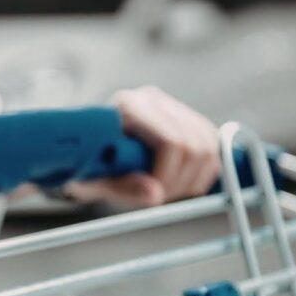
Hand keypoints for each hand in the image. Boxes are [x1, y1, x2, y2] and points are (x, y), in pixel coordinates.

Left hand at [64, 86, 220, 206]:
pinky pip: (212, 144)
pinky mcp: (185, 115)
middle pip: (193, 144)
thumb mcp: (92, 181)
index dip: (168, 175)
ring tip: (168, 189)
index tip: (156, 196)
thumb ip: (121, 187)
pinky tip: (181, 180)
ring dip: (195, 177)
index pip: (169, 141)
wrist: (83, 148)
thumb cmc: (84, 164)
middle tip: (162, 196)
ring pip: (208, 144)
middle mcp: (151, 100)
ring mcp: (170, 105)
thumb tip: (155, 194)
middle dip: (182, 180)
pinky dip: (204, 169)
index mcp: (126, 108)